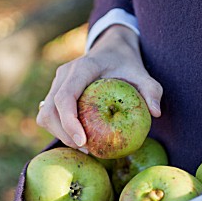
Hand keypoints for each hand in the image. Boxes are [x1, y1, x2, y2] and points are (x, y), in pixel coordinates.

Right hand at [36, 25, 162, 148]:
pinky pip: (49, 115)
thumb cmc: (127, 64)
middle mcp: (64, 74)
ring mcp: (57, 82)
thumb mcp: (143, 74)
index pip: (65, 96)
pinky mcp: (55, 91)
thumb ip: (151, 90)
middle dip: (64, 134)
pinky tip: (79, 138)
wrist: (112, 50)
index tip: (83, 141)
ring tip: (84, 146)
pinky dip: (59, 129)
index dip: (69, 121)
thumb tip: (156, 113)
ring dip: (59, 134)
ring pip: (45, 114)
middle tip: (87, 150)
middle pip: (50, 109)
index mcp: (83, 67)